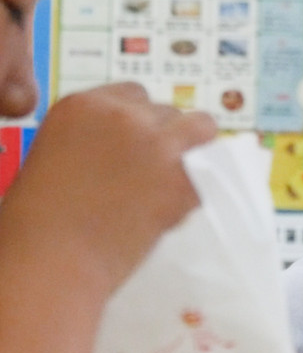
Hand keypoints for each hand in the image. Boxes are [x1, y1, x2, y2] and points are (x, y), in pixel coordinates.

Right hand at [1, 82, 216, 296]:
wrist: (53, 257)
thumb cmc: (41, 219)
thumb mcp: (59, 155)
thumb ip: (97, 140)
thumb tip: (133, 150)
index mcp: (84, 104)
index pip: (134, 95)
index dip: (140, 121)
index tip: (138, 145)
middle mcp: (124, 115)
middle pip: (167, 112)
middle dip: (165, 137)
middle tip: (155, 173)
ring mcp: (157, 143)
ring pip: (201, 126)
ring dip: (197, 147)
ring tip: (184, 176)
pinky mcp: (182, 176)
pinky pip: (211, 170)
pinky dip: (202, 185)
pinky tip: (183, 205)